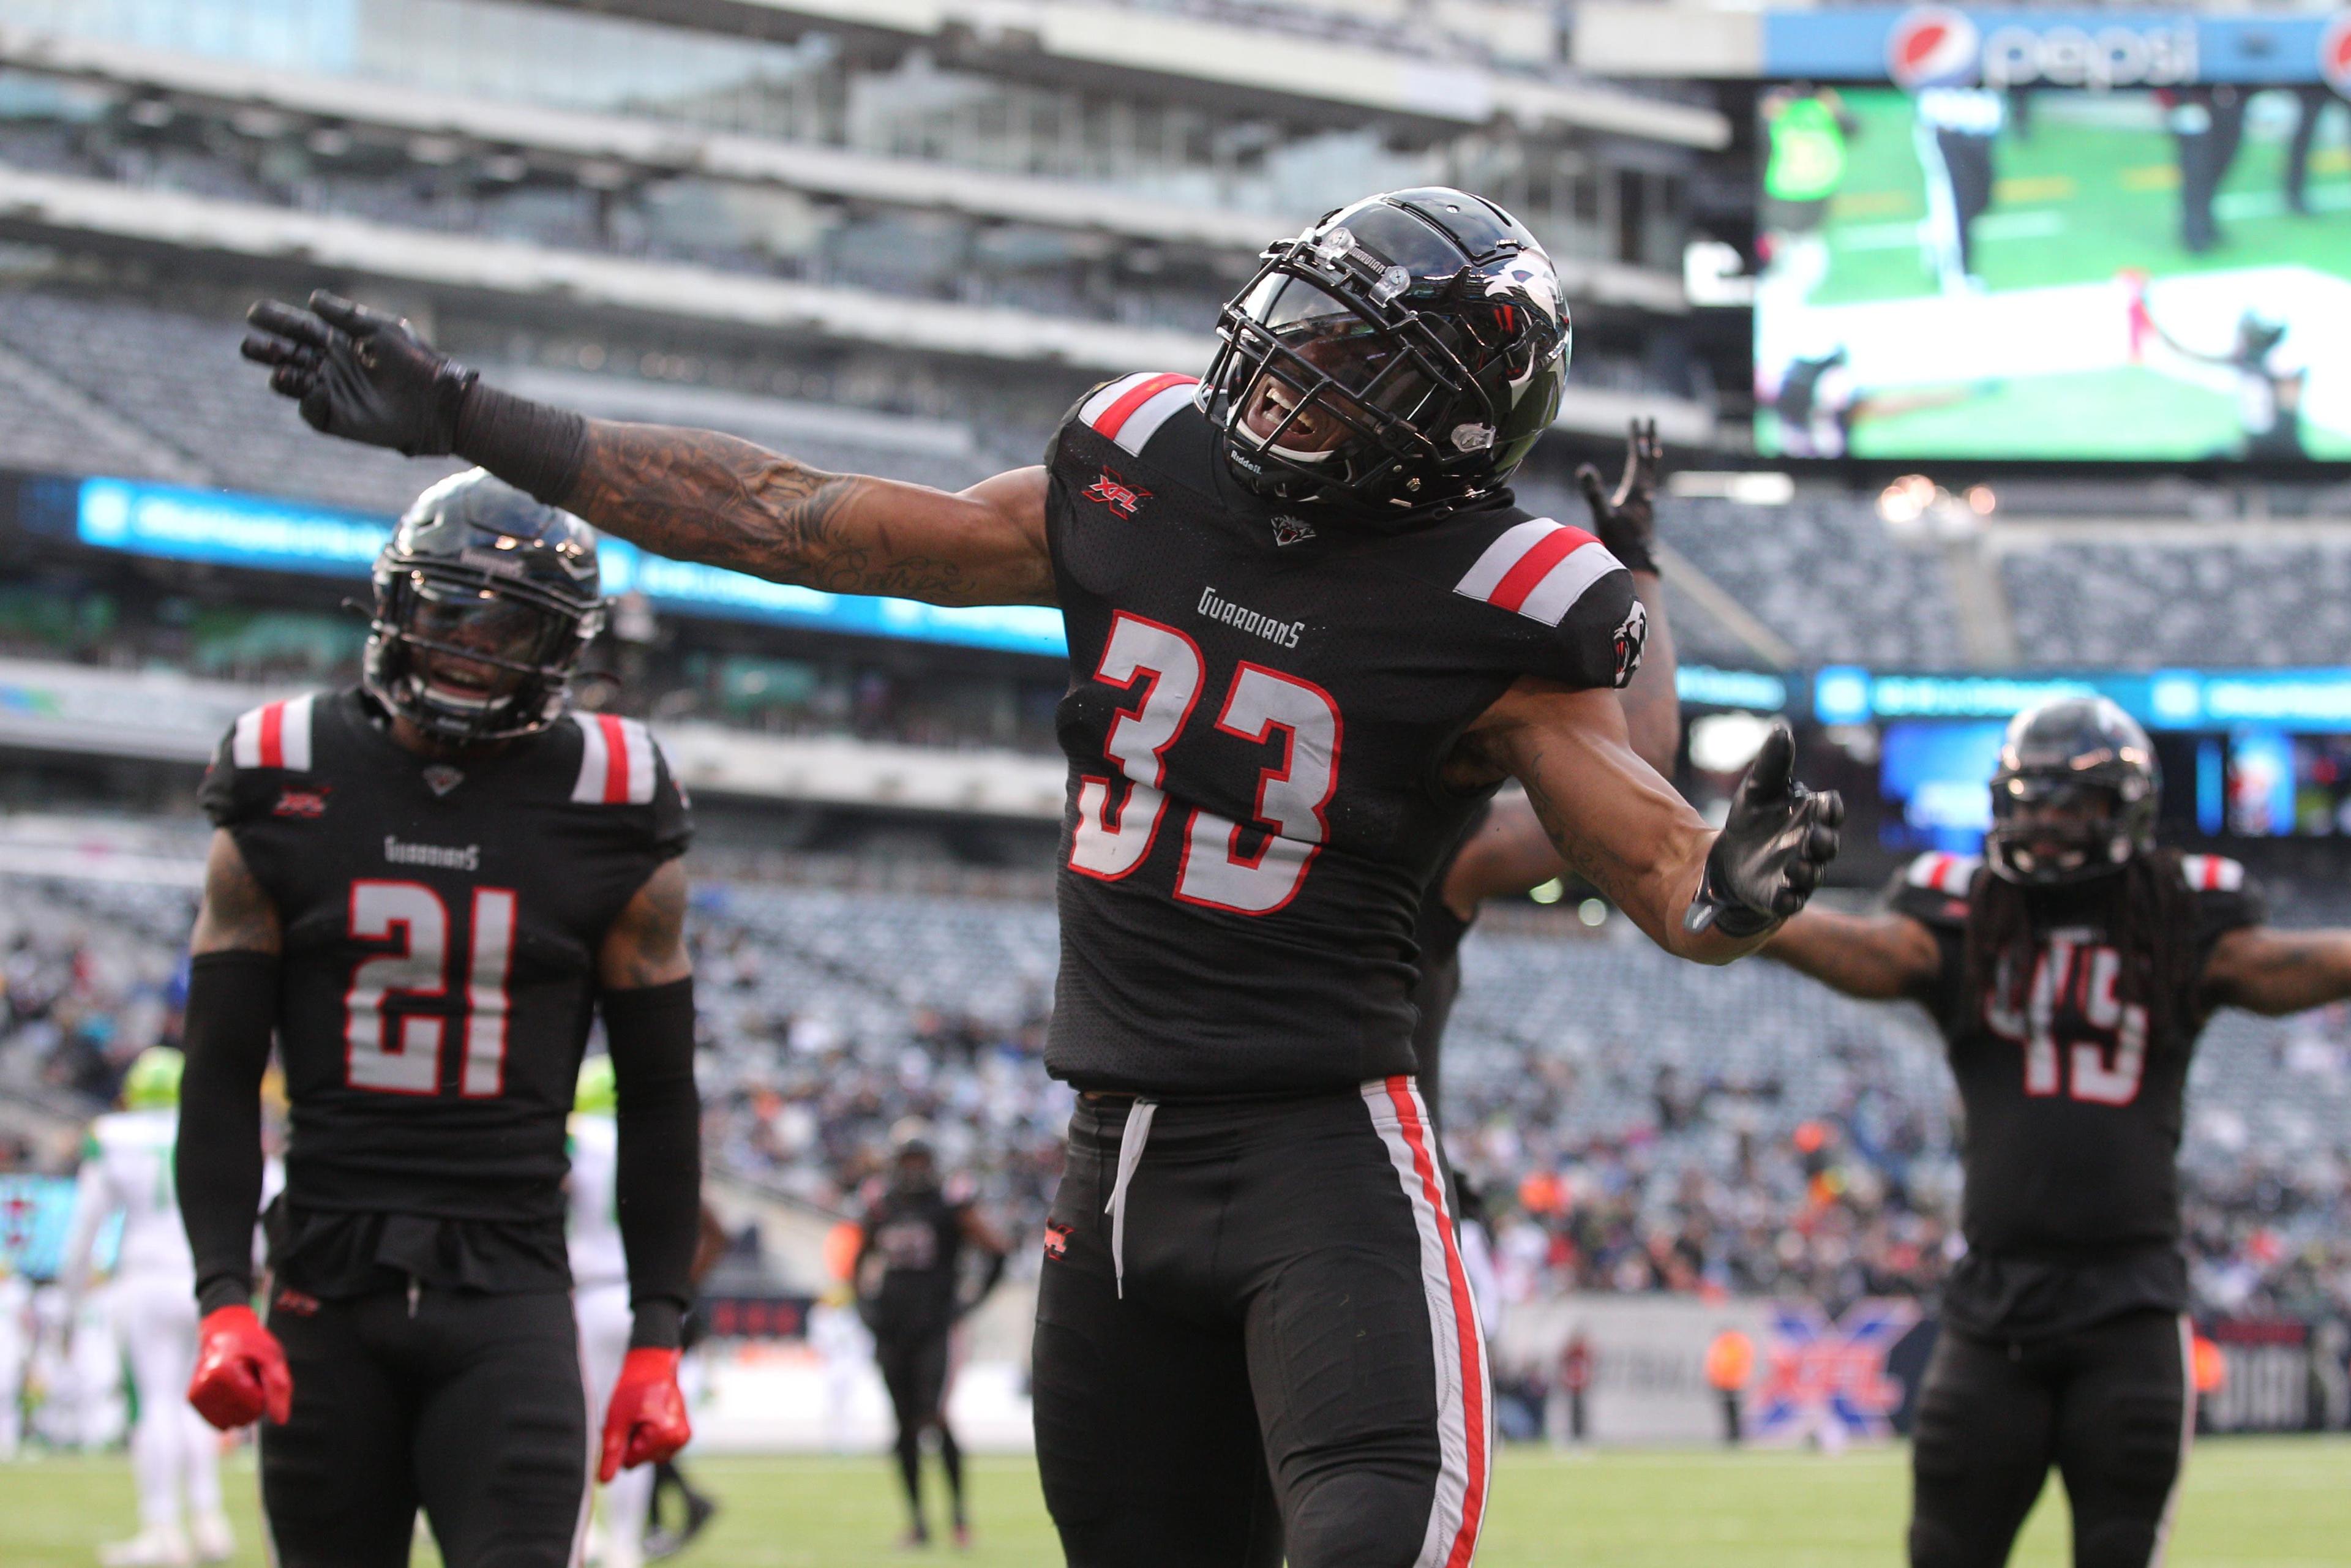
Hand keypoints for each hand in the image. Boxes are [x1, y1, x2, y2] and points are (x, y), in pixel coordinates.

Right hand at [187, 1305, 292, 1429]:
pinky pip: (221, 1421)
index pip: (256, 1404)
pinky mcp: (193, 1400)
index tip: (257, 1369)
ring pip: (233, 1422)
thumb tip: (280, 1421)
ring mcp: (196, 1395)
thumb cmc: (252, 1343)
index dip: (264, 1389)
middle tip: (248, 1374)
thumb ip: (278, 1388)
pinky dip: (230, 1409)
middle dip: (254, 1398)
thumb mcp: (273, 1358)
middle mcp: (204, 1385)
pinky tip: (228, 1389)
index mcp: (222, 1372)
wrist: (224, 1330)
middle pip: (245, 1415)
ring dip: (242, 1405)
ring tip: (238, 1380)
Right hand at [240, 291, 476, 455]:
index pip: (298, 328)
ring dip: (281, 375)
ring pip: (292, 383)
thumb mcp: (381, 329)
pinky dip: (308, 400)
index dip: (276, 320)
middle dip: (265, 350)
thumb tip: (311, 299)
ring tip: (280, 368)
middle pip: (286, 355)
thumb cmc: (413, 360)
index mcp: (335, 340)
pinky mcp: (337, 418)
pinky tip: (313, 389)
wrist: (436, 400)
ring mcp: (330, 392)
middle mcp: (327, 366)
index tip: (255, 313)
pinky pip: (312, 410)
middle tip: (250, 345)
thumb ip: (346, 315)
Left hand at [599, 1347, 690, 1482]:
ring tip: (639, 1416)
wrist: (652, 1364)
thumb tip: (603, 1481)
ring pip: (648, 1455)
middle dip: (631, 1442)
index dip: (621, 1443)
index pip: (630, 1462)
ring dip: (639, 1440)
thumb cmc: (634, 1387)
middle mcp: (680, 1439)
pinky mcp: (682, 1434)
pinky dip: (648, 1436)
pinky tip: (647, 1418)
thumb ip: (612, 1451)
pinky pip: (657, 1447)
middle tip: (631, 1417)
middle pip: (641, 1460)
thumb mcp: (617, 1419)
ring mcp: (683, 1437)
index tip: (624, 1422)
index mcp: (667, 1435)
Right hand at [1574, 418, 1662, 573]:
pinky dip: (1646, 472)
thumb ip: (1594, 493)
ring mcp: (1646, 503)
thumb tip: (1584, 469)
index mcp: (1637, 491)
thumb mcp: (1603, 516)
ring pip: (1651, 472)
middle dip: (1648, 439)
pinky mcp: (1644, 511)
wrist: (1638, 565)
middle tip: (1650, 421)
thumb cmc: (1620, 542)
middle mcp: (1646, 494)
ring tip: (1651, 443)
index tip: (1637, 420)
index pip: (1638, 459)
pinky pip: (1648, 484)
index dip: (1637, 439)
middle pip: (1649, 460)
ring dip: (1649, 454)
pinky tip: (1644, 477)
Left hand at [1685, 723, 1841, 937]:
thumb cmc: (1754, 819)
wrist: (1729, 858)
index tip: (1824, 802)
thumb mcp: (1757, 789)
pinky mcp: (1778, 896)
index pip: (1830, 811)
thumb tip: (1781, 729)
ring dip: (1806, 870)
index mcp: (1811, 816)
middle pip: (1827, 844)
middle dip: (1824, 841)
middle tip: (1816, 837)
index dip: (1830, 808)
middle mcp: (1810, 846)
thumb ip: (1772, 763)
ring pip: (1811, 873)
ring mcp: (1797, 873)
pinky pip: (1791, 901)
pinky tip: (1786, 896)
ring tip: (1795, 866)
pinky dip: (1790, 899)